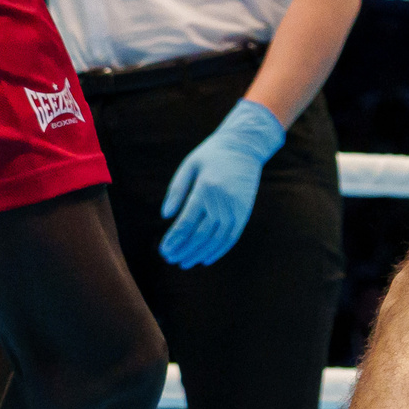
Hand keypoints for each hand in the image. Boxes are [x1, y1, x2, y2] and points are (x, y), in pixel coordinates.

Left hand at [158, 97, 284, 268]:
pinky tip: (206, 259)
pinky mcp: (244, 212)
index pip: (187, 222)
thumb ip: (176, 190)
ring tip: (184, 262)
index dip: (175, 239)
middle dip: (183, 250)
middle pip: (200, 234)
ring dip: (199, 254)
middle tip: (170, 259)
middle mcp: (221, 201)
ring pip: (215, 240)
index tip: (164, 250)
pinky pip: (231, 237)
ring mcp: (235, 208)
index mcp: (205, 188)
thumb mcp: (190, 165)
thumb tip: (165, 216)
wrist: (245, 146)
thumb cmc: (212, 154)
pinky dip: (218, 251)